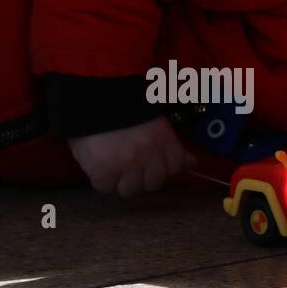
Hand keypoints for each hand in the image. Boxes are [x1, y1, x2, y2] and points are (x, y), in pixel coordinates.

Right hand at [68, 115, 196, 197]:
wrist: (93, 97)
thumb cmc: (123, 106)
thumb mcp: (155, 122)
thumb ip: (173, 146)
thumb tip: (193, 163)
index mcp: (164, 141)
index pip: (174, 168)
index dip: (161, 165)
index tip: (151, 160)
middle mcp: (150, 157)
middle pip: (153, 184)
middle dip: (142, 176)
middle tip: (128, 160)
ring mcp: (127, 167)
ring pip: (130, 190)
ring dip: (121, 180)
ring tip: (111, 161)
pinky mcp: (104, 173)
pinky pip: (105, 187)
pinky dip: (101, 179)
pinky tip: (97, 162)